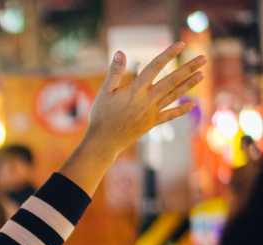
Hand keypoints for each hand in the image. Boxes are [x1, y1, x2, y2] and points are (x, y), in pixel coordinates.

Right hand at [60, 42, 205, 195]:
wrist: (103, 142)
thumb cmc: (100, 115)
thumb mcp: (103, 91)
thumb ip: (114, 72)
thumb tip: (120, 52)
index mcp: (135, 89)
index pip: (155, 67)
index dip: (169, 54)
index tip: (181, 44)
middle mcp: (147, 99)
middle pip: (172, 80)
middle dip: (188, 68)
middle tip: (203, 58)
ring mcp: (151, 112)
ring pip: (174, 95)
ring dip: (189, 85)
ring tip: (202, 75)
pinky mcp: (151, 123)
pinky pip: (170, 115)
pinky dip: (181, 110)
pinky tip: (192, 104)